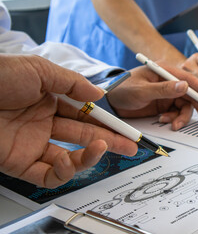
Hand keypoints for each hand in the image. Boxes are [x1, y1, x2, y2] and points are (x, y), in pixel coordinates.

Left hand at [0, 54, 137, 187]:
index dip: (107, 123)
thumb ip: (73, 84)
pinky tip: (72, 160)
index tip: (125, 129)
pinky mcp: (20, 163)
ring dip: (89, 156)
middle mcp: (43, 123)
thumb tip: (98, 96)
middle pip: (83, 136)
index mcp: (49, 100)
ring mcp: (33, 144)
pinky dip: (64, 171)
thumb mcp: (40, 70)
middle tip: (130, 147)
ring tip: (101, 148)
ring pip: (69, 158)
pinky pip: (48, 175)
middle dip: (109, 142)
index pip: (85, 115)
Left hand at [107, 62, 197, 129]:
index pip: (189, 79)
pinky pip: (177, 113)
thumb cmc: (122, 89)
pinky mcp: (165, 105)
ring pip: (185, 106)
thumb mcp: (142, 90)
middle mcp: (169, 82)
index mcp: (165, 71)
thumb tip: (185, 86)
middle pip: (192, 94)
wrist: (110, 103)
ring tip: (174, 124)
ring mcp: (168, 94)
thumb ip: (163, 89)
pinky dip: (174, 119)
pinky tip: (164, 121)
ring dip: (182, 116)